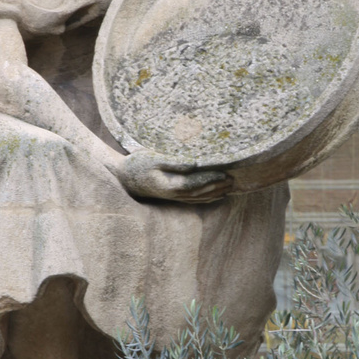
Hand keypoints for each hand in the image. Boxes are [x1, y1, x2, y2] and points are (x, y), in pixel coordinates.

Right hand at [116, 149, 232, 203]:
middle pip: (201, 193)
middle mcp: (174, 195)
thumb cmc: (138, 165)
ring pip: (199, 198)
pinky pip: (194, 200)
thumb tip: (194, 163)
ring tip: (230, 187)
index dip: (211, 179)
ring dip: (216, 193)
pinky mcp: (173, 197)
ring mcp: (174, 198)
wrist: (124, 178)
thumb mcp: (153, 158)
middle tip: (233, 180)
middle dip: (218, 186)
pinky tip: (217, 195)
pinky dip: (207, 198)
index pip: (196, 183)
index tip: (224, 173)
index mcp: (170, 186)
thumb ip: (175, 162)